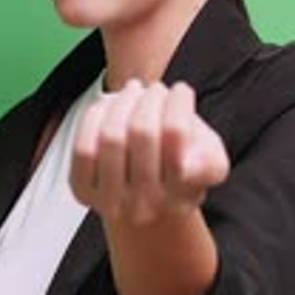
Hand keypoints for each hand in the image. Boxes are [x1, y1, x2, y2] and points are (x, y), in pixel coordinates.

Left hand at [70, 79, 228, 226]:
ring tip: (133, 90)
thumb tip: (187, 163)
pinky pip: (84, 146)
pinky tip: (108, 106)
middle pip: (143, 131)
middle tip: (155, 88)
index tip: (180, 90)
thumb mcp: (211, 164)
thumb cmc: (181, 170)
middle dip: (150, 98)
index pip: (176, 135)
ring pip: (112, 136)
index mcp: (180, 197)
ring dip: (123, 102)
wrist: (149, 204)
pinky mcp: (83, 191)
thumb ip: (211, 162)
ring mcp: (111, 201)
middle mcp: (145, 205)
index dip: (178, 102)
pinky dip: (95, 118)